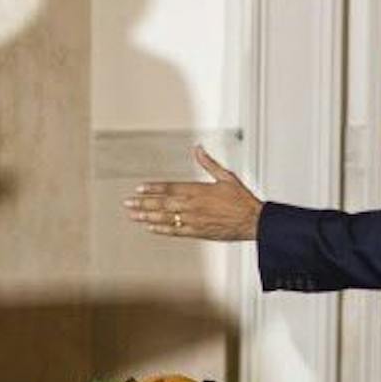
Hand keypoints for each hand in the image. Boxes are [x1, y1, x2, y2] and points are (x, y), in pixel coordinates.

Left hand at [123, 146, 261, 241]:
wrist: (252, 221)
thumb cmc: (241, 200)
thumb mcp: (226, 177)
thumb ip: (208, 163)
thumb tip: (198, 148)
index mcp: (198, 190)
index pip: (170, 187)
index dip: (153, 188)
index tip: (139, 188)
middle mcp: (193, 206)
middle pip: (163, 204)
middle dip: (143, 203)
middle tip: (127, 204)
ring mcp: (194, 220)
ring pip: (165, 218)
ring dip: (147, 217)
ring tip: (133, 216)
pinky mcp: (198, 232)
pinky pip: (175, 231)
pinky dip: (162, 229)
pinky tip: (151, 228)